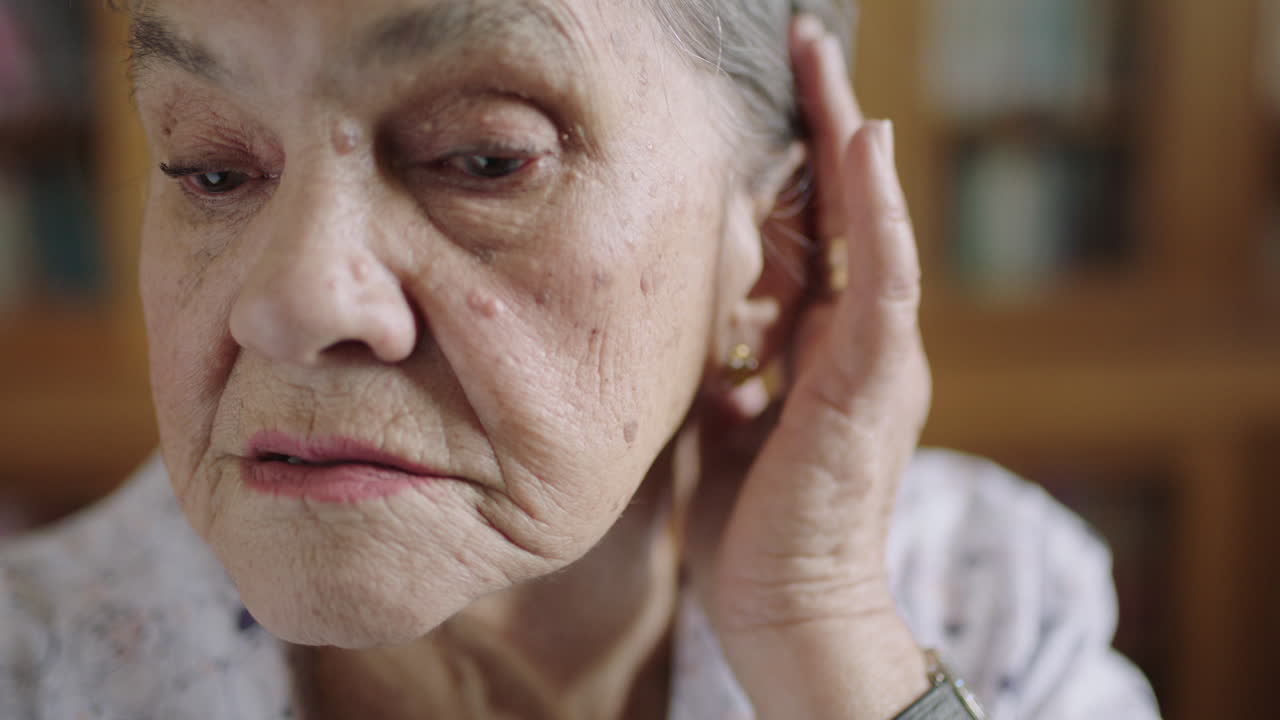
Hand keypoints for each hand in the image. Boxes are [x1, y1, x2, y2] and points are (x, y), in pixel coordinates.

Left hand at [685, 16, 931, 719]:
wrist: (790, 611)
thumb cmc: (756, 527)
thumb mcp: (725, 426)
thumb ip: (726, 368)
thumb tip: (701, 329)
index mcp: (817, 347)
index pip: (809, 234)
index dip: (793, 165)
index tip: (767, 101)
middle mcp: (854, 339)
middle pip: (840, 210)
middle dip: (822, 126)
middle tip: (802, 44)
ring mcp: (872, 356)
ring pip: (866, 224)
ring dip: (845, 139)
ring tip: (823, 60)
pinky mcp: (872, 381)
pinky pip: (881, 277)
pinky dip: (873, 211)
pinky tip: (862, 143)